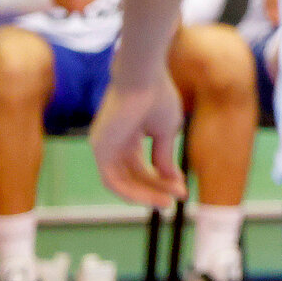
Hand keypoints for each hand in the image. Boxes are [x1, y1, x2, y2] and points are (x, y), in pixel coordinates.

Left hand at [90, 72, 186, 206]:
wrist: (144, 78)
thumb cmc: (157, 96)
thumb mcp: (166, 131)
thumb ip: (164, 156)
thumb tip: (170, 179)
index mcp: (128, 135)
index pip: (143, 165)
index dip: (162, 178)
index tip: (181, 188)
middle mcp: (113, 143)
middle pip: (134, 175)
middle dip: (156, 188)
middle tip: (176, 199)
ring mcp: (104, 147)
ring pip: (123, 181)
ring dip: (145, 194)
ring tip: (167, 202)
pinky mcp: (100, 150)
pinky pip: (113, 180)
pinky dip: (132, 192)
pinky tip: (152, 197)